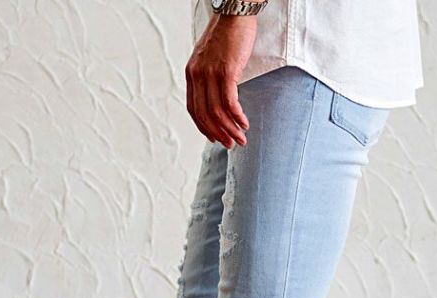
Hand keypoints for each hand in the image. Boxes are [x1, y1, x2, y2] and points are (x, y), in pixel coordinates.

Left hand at [185, 13, 254, 148]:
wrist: (234, 12)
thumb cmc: (226, 34)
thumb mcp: (210, 58)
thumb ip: (209, 77)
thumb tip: (216, 97)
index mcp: (192, 73)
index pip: (194, 109)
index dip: (203, 127)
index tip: (214, 138)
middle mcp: (198, 75)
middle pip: (205, 115)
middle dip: (219, 134)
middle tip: (230, 145)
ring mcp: (211, 73)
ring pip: (218, 112)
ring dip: (230, 129)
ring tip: (241, 138)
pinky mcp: (227, 71)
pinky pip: (230, 102)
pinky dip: (237, 116)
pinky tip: (244, 123)